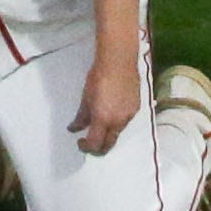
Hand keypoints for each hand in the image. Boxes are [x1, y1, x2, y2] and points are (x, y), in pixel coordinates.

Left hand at [75, 38, 140, 155]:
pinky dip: (116, 123)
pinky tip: (111, 111)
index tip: (80, 142)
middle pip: (109, 144)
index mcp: (103, 120)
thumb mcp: (86, 98)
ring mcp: (129, 116)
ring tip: (99, 124)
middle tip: (89, 141)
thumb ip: (81, 117)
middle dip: (98, 147)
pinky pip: (125, 122)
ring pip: (117, 133)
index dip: (86, 147)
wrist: (119, 62)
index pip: (95, 144)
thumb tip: (74, 128)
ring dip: (107, 134)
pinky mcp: (136, 108)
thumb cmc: (98, 77)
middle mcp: (118, 122)